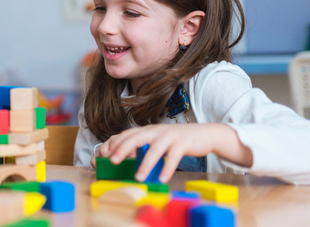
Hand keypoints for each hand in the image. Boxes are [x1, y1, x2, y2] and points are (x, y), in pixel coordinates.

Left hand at [96, 123, 252, 182]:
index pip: (127, 134)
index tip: (105, 154)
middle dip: (123, 149)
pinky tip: (162, 179)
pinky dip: (167, 168)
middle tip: (113, 162)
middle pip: (136, 137)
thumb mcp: (157, 140)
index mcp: (148, 130)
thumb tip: (126, 159)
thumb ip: (144, 146)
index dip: (115, 143)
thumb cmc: (176, 140)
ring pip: (155, 149)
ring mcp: (170, 136)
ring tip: (138, 177)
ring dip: (145, 164)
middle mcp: (156, 131)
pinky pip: (174, 156)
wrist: (204, 134)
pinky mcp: (183, 143)